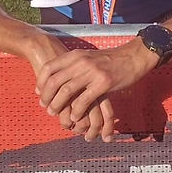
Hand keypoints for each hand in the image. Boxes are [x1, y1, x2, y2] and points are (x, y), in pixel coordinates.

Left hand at [35, 42, 156, 142]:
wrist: (132, 57)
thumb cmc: (109, 59)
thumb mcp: (87, 56)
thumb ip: (72, 65)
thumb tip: (56, 77)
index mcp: (75, 55)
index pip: (49, 68)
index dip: (41, 82)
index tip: (39, 93)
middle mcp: (81, 62)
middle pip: (55, 81)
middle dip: (47, 97)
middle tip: (45, 107)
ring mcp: (92, 72)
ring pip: (66, 92)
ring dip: (58, 105)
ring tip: (56, 114)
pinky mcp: (103, 83)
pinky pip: (84, 100)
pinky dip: (76, 111)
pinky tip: (74, 117)